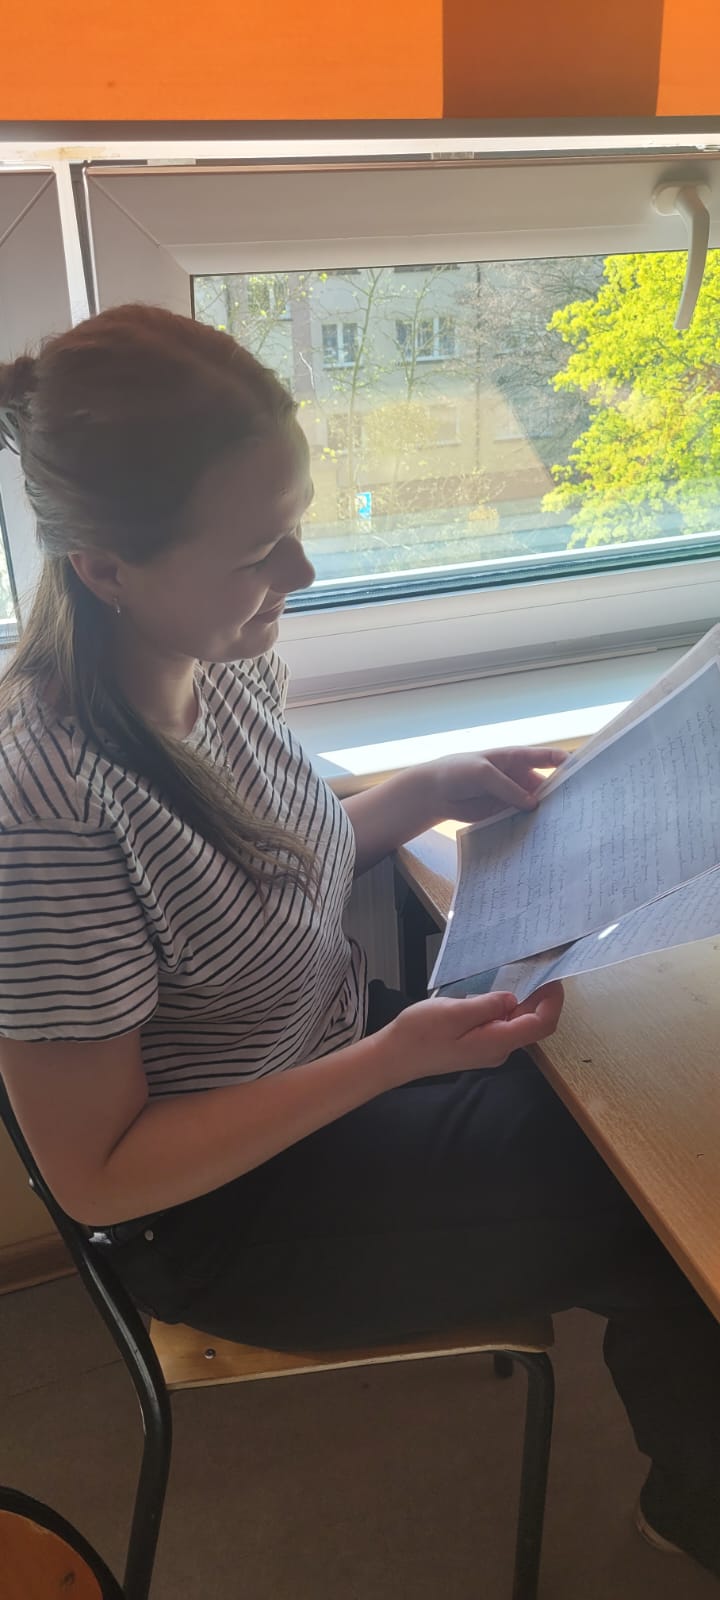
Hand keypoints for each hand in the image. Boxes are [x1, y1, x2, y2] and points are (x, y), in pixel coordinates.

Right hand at [383, 982, 564, 1085]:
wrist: (395, 1056)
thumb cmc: (420, 1034)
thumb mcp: (454, 1012)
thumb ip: (487, 1005)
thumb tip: (513, 998)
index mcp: (497, 1042)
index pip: (540, 1025)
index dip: (553, 1002)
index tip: (552, 977)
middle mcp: (499, 1049)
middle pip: (532, 1025)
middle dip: (541, 998)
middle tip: (538, 968)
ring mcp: (488, 1049)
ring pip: (517, 1024)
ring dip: (524, 1001)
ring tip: (520, 974)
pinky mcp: (478, 1045)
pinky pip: (502, 1025)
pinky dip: (507, 1007)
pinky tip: (497, 991)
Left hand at [428, 747, 568, 824]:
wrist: (435, 792)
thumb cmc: (458, 772)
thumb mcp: (483, 774)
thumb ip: (508, 788)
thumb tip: (533, 804)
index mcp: (518, 758)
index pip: (549, 758)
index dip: (568, 763)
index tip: (585, 775)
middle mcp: (520, 777)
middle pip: (548, 785)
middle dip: (562, 795)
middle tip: (579, 809)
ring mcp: (514, 796)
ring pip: (538, 805)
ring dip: (548, 815)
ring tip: (565, 828)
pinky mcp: (506, 813)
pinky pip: (523, 820)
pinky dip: (532, 827)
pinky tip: (543, 838)